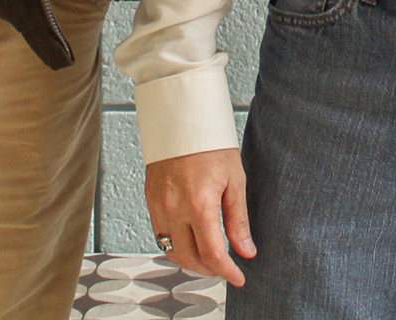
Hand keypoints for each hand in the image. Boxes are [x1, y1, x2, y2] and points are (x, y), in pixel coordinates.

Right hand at [144, 149, 254, 284]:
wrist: (182, 119)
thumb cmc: (212, 144)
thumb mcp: (234, 180)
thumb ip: (238, 219)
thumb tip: (246, 250)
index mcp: (199, 204)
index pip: (212, 254)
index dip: (226, 271)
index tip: (238, 277)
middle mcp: (174, 209)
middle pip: (189, 258)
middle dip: (209, 270)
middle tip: (225, 268)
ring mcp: (158, 206)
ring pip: (171, 250)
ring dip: (191, 260)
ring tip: (209, 256)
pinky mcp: (150, 200)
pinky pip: (160, 234)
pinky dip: (176, 244)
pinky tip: (191, 239)